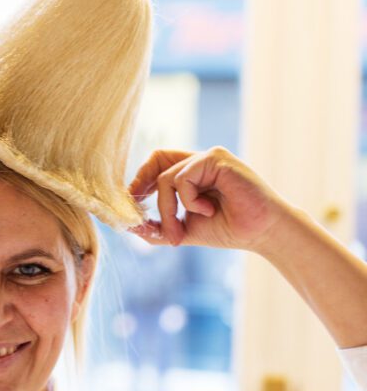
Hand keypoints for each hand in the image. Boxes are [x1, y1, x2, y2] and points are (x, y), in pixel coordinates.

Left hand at [127, 146, 292, 252]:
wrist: (262, 232)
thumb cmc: (230, 230)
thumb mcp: (185, 229)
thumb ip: (158, 227)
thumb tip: (129, 226)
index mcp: (194, 172)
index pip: (158, 162)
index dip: (140, 180)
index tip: (131, 205)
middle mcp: (200, 160)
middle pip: (156, 159)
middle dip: (142, 185)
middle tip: (138, 214)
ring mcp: (208, 157)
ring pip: (166, 178)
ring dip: (167, 211)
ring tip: (181, 232)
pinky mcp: (216, 159)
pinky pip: (182, 179)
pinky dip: (188, 201)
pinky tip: (208, 211)